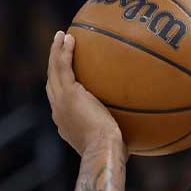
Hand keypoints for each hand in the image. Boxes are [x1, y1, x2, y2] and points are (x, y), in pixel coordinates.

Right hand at [45, 30, 123, 155]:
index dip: (61, 89)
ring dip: (55, 52)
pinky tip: (69, 37)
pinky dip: (63, 51)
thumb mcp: (116, 145)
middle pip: (52, 83)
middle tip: (59, 50)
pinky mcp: (68, 93)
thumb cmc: (114, 154)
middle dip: (54, 66)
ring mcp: (61, 102)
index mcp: (66, 124)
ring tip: (61, 36)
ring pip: (53, 71)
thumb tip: (138, 136)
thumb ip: (119, 136)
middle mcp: (59, 112)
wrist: (104, 151)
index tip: (69, 80)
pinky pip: (63, 66)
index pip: (60, 103)